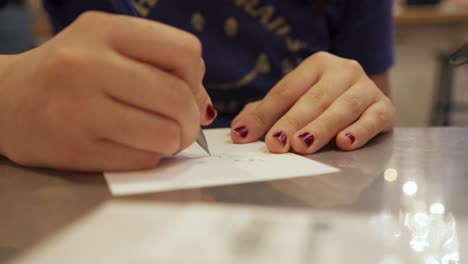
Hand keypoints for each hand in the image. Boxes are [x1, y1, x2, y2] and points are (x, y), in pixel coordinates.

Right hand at [0, 11, 214, 170]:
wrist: (5, 101)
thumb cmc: (69, 72)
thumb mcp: (110, 47)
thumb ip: (161, 66)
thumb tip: (205, 106)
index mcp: (104, 30)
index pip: (186, 52)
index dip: (195, 77)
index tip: (183, 88)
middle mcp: (87, 64)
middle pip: (178, 98)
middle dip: (192, 119)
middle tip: (183, 125)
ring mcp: (77, 109)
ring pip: (165, 134)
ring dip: (174, 141)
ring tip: (161, 136)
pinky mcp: (73, 150)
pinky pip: (141, 160)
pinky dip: (149, 156)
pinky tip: (132, 145)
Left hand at [230, 52, 394, 153]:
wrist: (366, 99)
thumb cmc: (324, 102)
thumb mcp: (295, 101)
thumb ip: (267, 112)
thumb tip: (240, 129)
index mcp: (316, 65)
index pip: (285, 91)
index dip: (264, 114)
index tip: (245, 135)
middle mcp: (343, 71)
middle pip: (314, 99)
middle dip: (292, 122)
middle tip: (276, 143)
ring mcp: (366, 88)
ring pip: (343, 107)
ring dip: (321, 127)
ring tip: (303, 144)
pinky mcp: (385, 108)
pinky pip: (374, 119)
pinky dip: (360, 131)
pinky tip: (345, 142)